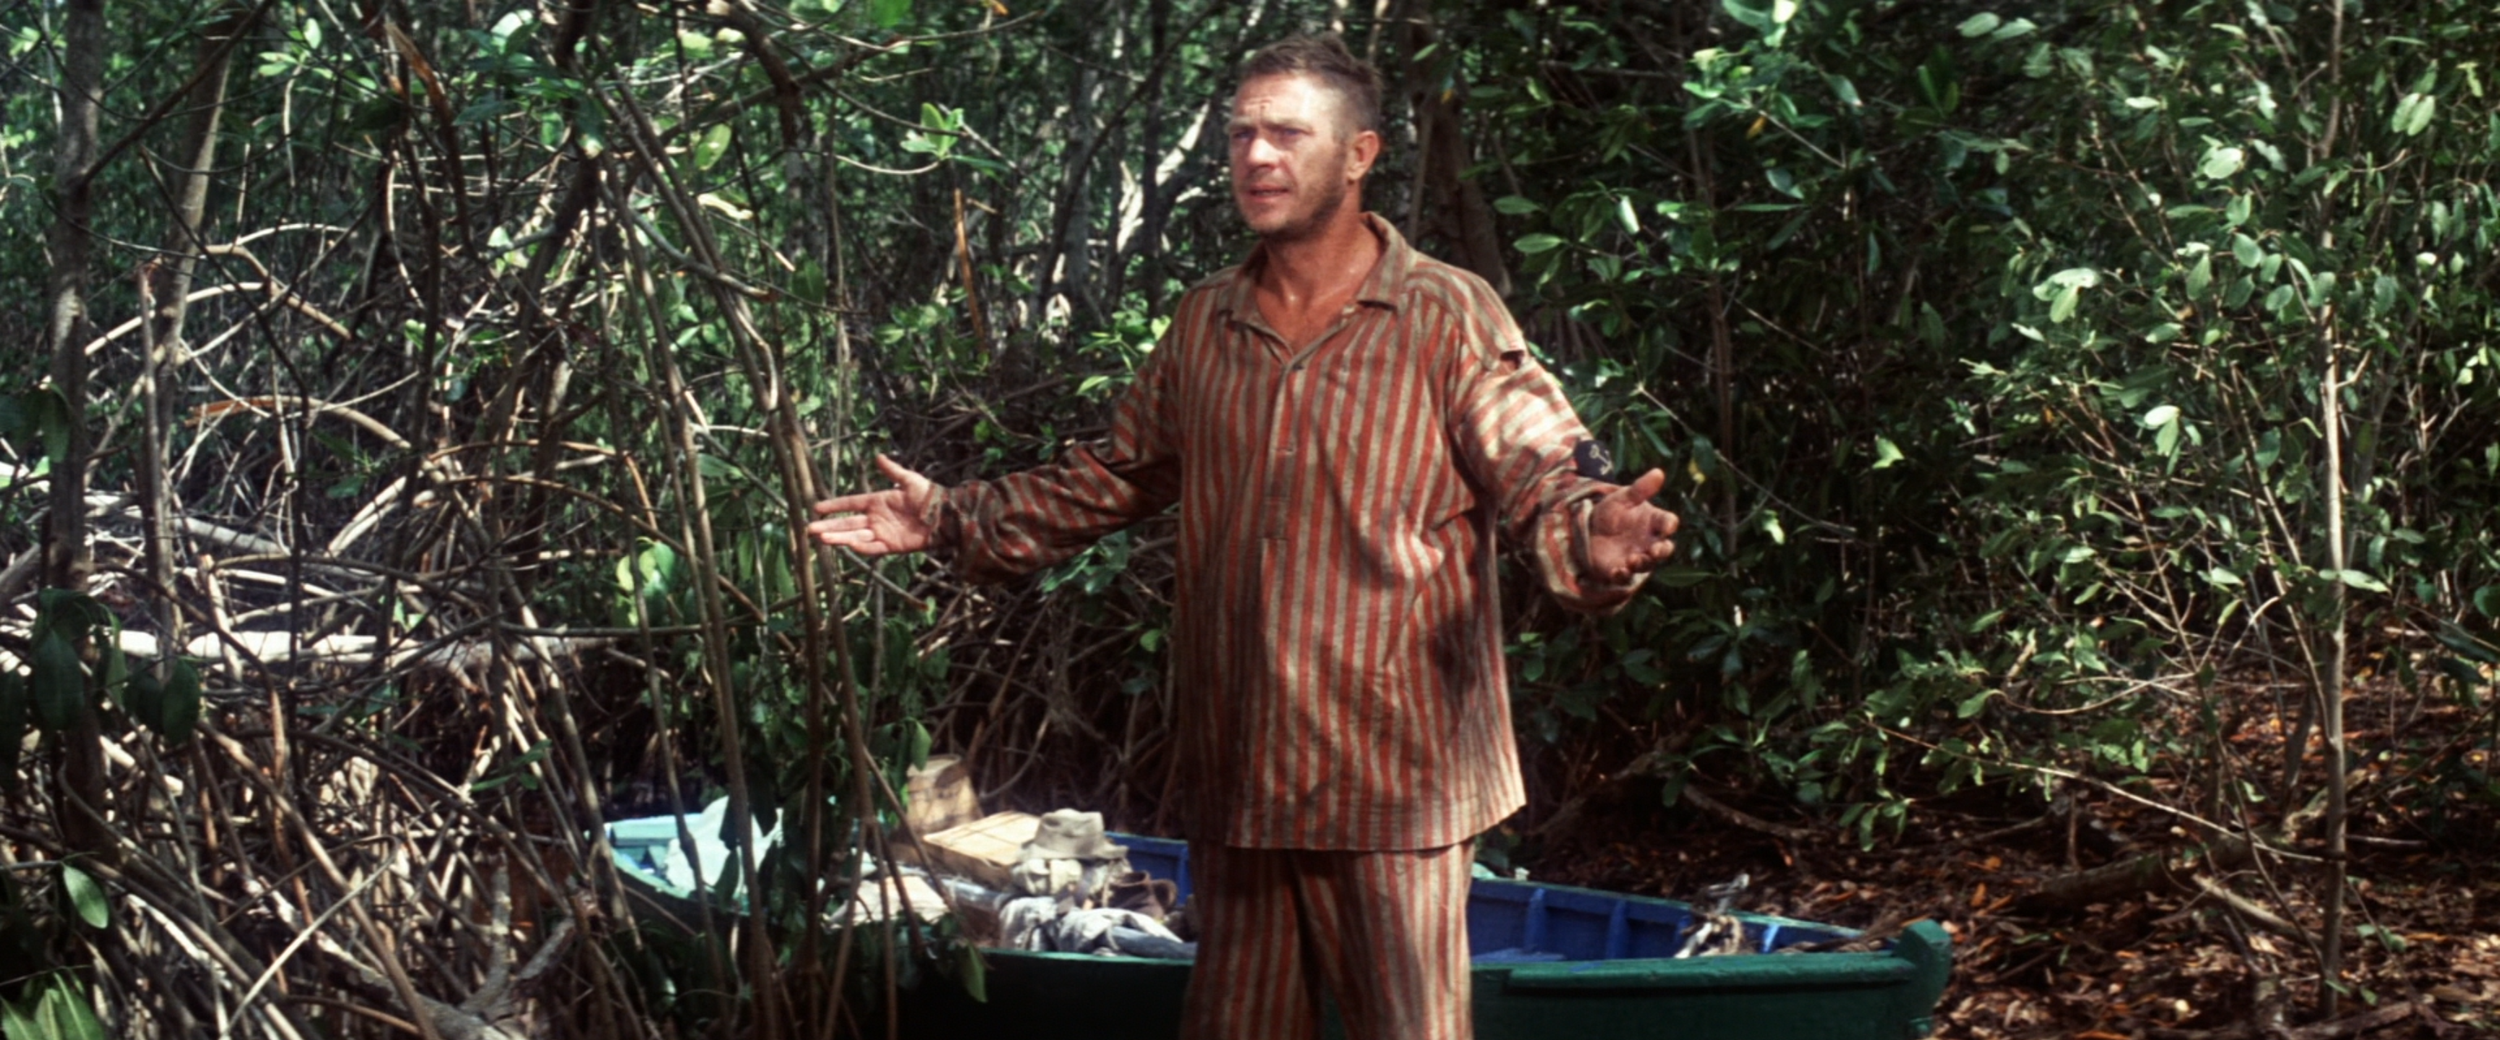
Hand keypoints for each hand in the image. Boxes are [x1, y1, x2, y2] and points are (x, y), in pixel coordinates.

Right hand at [805, 454, 942, 555]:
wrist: (945, 516)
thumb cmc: (929, 496)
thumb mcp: (910, 480)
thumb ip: (892, 470)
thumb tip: (878, 457)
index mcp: (878, 501)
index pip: (851, 503)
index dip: (835, 505)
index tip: (817, 507)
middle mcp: (876, 518)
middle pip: (848, 522)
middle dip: (829, 526)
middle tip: (810, 528)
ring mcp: (882, 532)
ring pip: (855, 536)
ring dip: (839, 537)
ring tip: (822, 538)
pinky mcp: (891, 545)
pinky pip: (873, 547)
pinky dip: (861, 547)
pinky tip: (848, 544)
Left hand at [1587, 468, 1679, 582]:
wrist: (1589, 527)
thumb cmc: (1612, 511)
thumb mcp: (1623, 497)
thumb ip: (1640, 488)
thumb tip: (1658, 472)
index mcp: (1654, 522)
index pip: (1668, 523)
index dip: (1669, 525)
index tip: (1667, 525)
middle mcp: (1649, 542)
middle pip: (1664, 550)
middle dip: (1662, 551)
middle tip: (1656, 550)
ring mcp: (1636, 557)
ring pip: (1646, 565)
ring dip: (1642, 563)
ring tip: (1633, 559)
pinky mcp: (1619, 569)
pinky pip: (1624, 577)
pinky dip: (1622, 576)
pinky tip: (1617, 571)